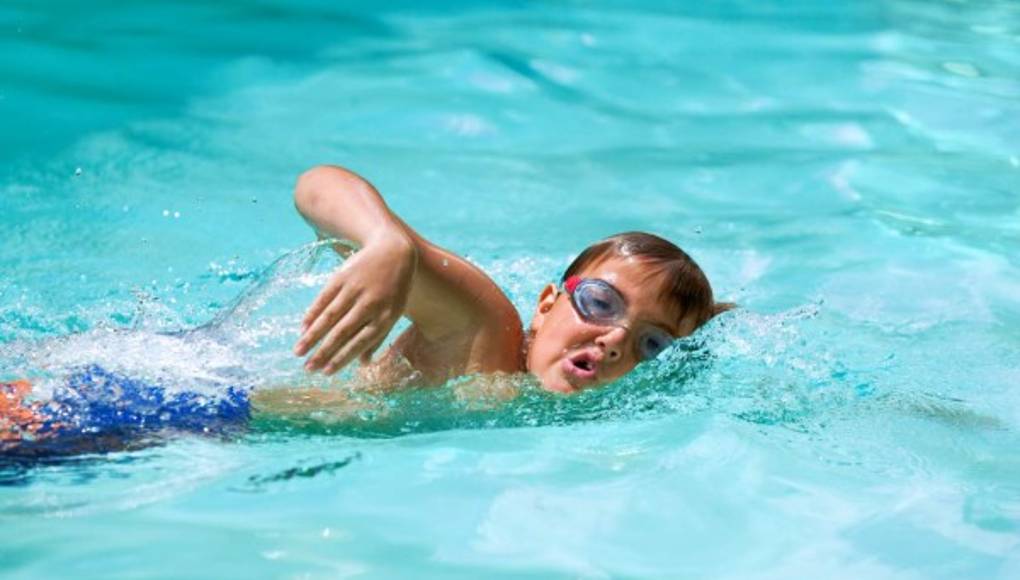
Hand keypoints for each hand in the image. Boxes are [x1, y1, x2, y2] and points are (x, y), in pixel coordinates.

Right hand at [293, 233, 415, 373]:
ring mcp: (355, 290)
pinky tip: (303, 328)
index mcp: (386, 317)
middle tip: (308, 367)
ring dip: (312, 336)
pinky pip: (323, 299)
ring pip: (329, 317)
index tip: (326, 372)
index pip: (360, 342)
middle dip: (323, 352)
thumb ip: (379, 337)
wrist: (392, 251)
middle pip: (342, 332)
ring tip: (298, 351)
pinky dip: (312, 314)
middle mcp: (370, 304)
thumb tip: (362, 363)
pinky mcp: (342, 277)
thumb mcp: (394, 312)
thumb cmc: (394, 288)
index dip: (342, 358)